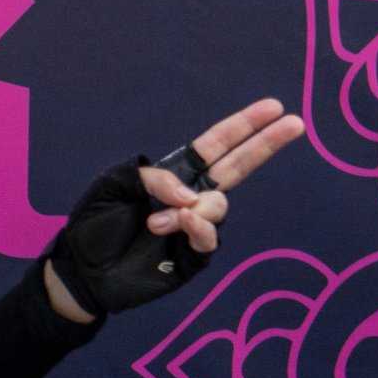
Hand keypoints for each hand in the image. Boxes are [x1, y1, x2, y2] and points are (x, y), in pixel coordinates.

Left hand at [40, 97, 304, 322]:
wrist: (81, 270)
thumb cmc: (94, 224)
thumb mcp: (111, 185)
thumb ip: (149, 177)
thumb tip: (191, 193)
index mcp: (174, 174)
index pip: (215, 145)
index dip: (242, 126)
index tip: (273, 107)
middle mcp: (191, 197)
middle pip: (238, 166)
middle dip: (265, 144)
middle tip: (295, 123)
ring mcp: (195, 227)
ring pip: (219, 205)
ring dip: (190, 208)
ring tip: (154, 222)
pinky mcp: (192, 257)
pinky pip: (210, 239)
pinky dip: (198, 228)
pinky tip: (180, 224)